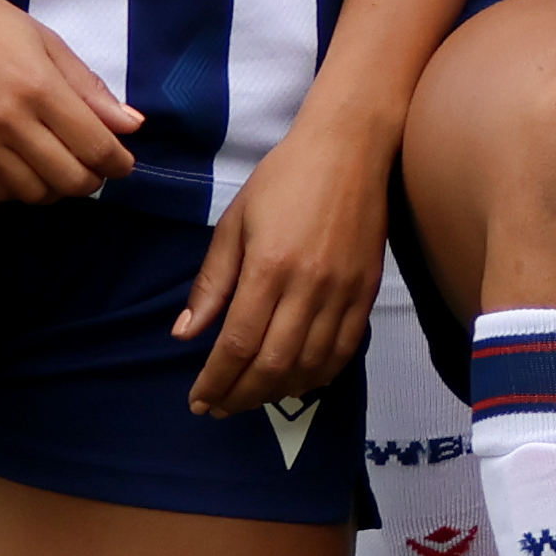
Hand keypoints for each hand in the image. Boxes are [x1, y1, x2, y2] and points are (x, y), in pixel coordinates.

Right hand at [0, 0, 138, 207]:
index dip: (118, 162)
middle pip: (69, 180)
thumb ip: (88, 87)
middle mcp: (9, 121)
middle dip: (93, 179)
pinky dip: (22, 188)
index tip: (123, 161)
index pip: (95, 147)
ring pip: (35, 194)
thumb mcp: (44, 40)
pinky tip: (27, 166)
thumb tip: (131, 124)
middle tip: (96, 165)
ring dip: (57, 188)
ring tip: (61, 165)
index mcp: (38, 87)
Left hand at [173, 105, 390, 418]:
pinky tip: (297, 382)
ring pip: (310, 366)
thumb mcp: (235, 222)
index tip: (198, 400)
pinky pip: (345, 352)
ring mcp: (343, 293)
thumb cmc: (284, 178)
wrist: (351, 148)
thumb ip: (212, 282)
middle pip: (272, 365)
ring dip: (277, 392)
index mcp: (269, 267)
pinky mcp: (367, 292)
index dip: (215, 381)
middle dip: (240, 396)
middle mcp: (309, 287)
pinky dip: (319, 376)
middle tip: (218, 407)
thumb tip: (187, 334)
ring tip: (251, 397)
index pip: (237, 344)